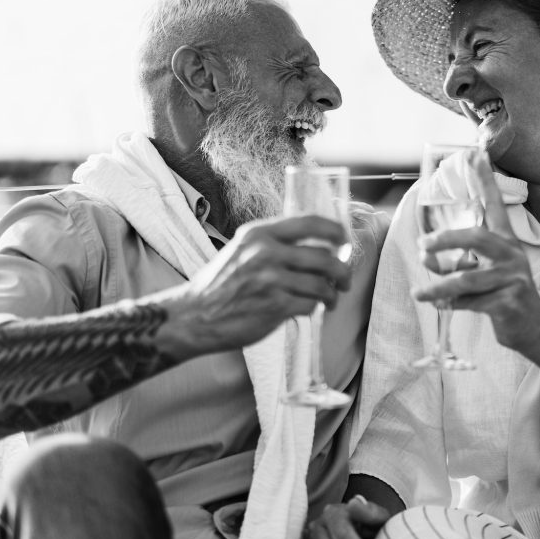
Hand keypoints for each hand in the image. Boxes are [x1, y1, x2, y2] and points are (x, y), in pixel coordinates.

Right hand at [152, 216, 351, 358]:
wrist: (194, 316)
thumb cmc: (220, 285)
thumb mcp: (242, 250)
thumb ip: (274, 243)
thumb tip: (317, 244)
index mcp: (260, 234)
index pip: (311, 223)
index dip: (336, 231)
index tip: (345, 241)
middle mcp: (266, 252)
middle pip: (325, 257)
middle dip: (343, 271)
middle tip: (345, 279)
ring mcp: (271, 279)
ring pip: (322, 284)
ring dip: (332, 294)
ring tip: (330, 299)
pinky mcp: (275, 306)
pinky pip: (311, 304)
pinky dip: (315, 308)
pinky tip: (310, 309)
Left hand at [413, 156, 539, 352]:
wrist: (533, 328)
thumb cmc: (502, 295)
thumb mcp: (483, 271)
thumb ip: (457, 261)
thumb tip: (425, 257)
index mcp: (505, 242)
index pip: (495, 205)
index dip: (485, 181)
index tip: (475, 154)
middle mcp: (511, 255)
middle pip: (477, 238)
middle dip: (446, 240)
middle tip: (422, 246)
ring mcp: (512, 279)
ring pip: (468, 278)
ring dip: (439, 287)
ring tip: (418, 294)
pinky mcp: (509, 302)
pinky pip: (472, 301)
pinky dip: (452, 305)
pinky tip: (440, 306)